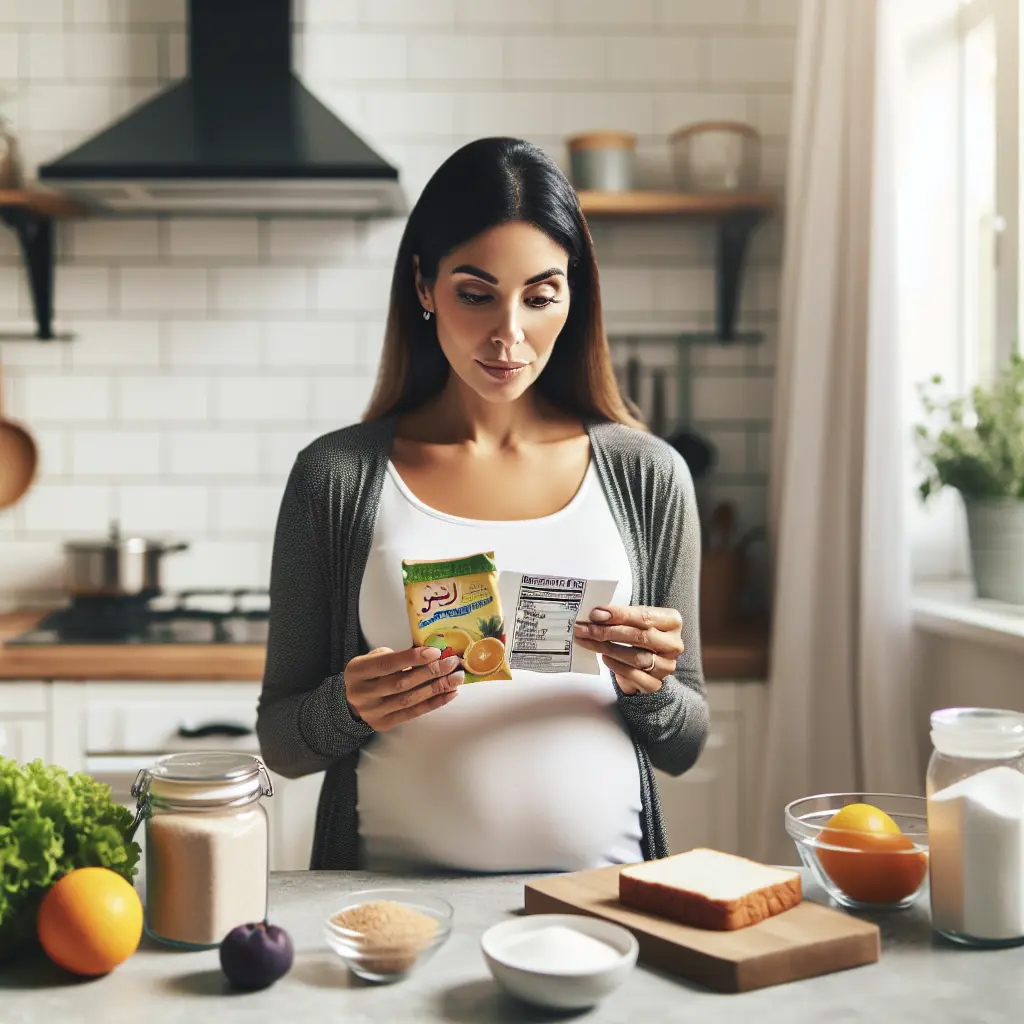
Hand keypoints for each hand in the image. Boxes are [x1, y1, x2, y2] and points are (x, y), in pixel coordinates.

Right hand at [345, 646, 463, 730]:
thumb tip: (432, 655)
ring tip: (456, 678)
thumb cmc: (369, 675)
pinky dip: (434, 703)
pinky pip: (413, 713)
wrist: (350, 703)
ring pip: (409, 699)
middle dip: (431, 672)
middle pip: (401, 683)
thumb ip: (396, 657)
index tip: (435, 652)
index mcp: (358, 671)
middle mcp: (363, 693)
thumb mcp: (373, 659)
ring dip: (437, 688)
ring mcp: (373, 712)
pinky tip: (450, 694)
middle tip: (452, 663)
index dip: (412, 658)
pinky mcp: (384, 724)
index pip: (388, 664)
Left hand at [573, 605, 683, 693]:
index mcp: (672, 622)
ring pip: (636, 657)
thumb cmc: (639, 635)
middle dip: (609, 632)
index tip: (596, 614)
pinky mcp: (656, 684)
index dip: (619, 614)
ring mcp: (667, 666)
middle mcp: (673, 644)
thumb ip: (620, 616)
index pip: (644, 616)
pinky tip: (604, 658)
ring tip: (589, 641)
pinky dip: (616, 666)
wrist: (646, 664)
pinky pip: (634, 676)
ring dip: (608, 649)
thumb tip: (596, 615)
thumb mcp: (634, 620)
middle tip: (585, 628)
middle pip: (640, 637)